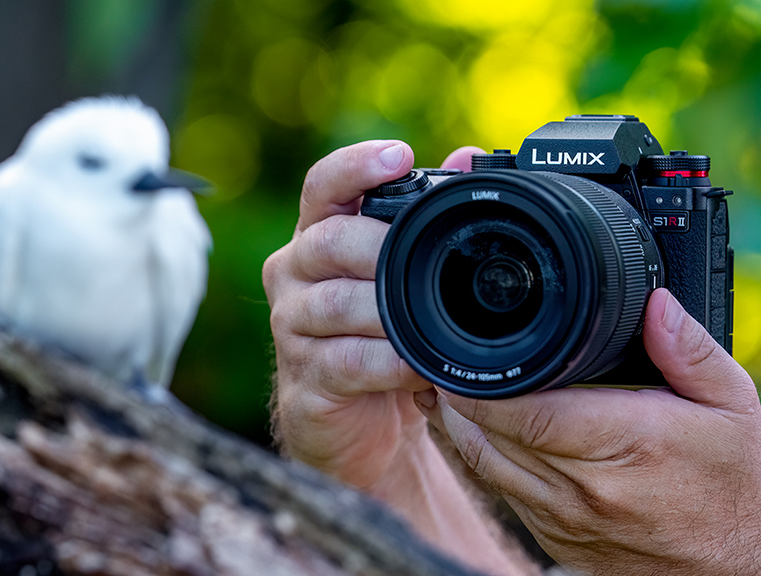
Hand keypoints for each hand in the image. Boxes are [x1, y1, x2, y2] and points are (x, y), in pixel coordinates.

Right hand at [262, 139, 428, 487]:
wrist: (359, 421)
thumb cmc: (380, 336)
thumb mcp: (403, 277)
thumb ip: (426, 216)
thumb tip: (469, 158)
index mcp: (318, 237)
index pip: (322, 187)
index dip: (355, 167)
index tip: (400, 156)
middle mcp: (294, 274)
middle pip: (327, 242)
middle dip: (381, 248)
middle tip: (427, 260)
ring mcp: (291, 328)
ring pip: (333, 304)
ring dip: (387, 311)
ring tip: (431, 321)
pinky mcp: (302, 380)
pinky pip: (344, 362)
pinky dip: (387, 362)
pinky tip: (416, 365)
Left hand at [417, 288, 760, 574]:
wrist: (724, 569)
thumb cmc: (724, 485)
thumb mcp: (729, 406)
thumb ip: (688, 350)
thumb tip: (654, 303)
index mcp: (624, 442)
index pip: (529, 414)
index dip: (483, 388)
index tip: (459, 359)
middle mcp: (584, 484)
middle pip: (490, 435)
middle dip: (459, 397)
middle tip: (445, 361)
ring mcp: (561, 515)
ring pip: (484, 464)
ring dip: (458, 424)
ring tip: (449, 385)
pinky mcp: (550, 534)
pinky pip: (498, 488)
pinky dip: (479, 453)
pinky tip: (474, 425)